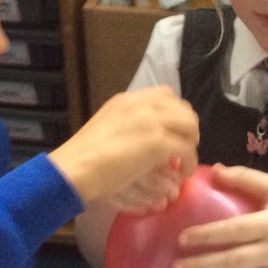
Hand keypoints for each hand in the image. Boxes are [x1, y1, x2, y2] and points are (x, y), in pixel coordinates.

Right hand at [48, 86, 198, 203]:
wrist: (75, 168)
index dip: (175, 113)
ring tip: (184, 162)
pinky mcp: (158, 141)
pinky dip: (190, 162)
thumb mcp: (106, 129)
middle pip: (182, 108)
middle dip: (187, 129)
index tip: (174, 132)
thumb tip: (143, 137)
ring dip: (191, 144)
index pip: (165, 94)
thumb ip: (126, 125)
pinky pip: (187, 149)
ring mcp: (151, 121)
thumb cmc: (84, 157)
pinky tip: (183, 173)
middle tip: (183, 148)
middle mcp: (141, 104)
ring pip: (190, 125)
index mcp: (127, 99)